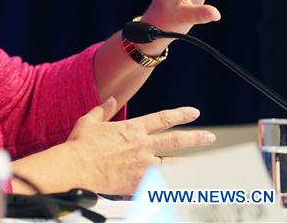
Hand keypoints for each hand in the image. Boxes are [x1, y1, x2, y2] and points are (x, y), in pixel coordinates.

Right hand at [64, 97, 215, 193]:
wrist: (76, 168)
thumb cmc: (80, 145)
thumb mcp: (89, 121)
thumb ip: (103, 110)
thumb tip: (110, 99)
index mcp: (132, 129)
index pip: (162, 119)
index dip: (180, 114)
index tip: (193, 113)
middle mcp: (142, 146)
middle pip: (176, 140)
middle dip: (196, 138)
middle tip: (210, 137)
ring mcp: (142, 165)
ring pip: (174, 164)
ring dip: (190, 163)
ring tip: (204, 163)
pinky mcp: (139, 183)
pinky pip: (161, 184)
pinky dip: (174, 185)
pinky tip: (185, 186)